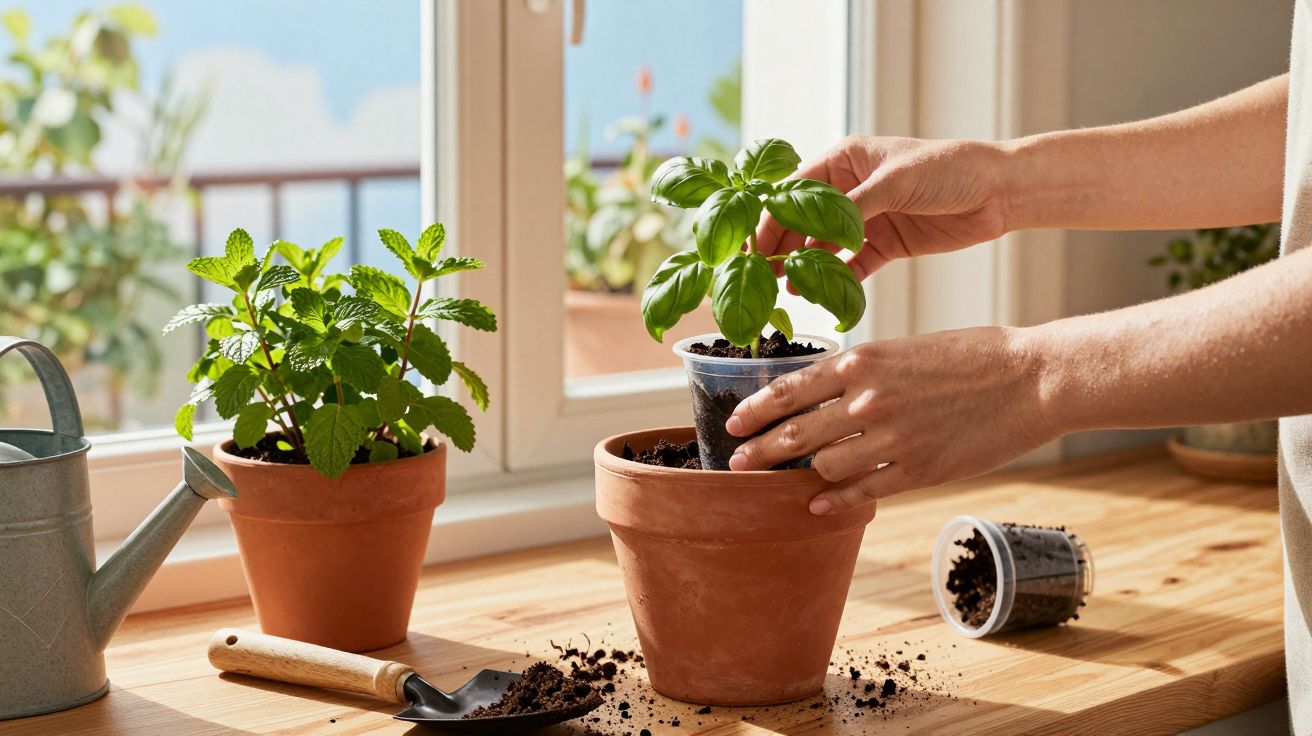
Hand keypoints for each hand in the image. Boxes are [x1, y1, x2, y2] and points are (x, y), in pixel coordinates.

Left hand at [724, 327, 1056, 514]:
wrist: (1032, 378)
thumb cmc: (972, 355)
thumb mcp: (904, 349)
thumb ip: (861, 372)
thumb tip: (822, 393)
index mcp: (862, 362)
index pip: (788, 390)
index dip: (753, 411)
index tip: (733, 423)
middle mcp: (867, 400)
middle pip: (794, 434)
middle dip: (758, 452)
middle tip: (736, 464)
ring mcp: (892, 439)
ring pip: (825, 466)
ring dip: (805, 475)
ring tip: (793, 480)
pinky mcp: (919, 471)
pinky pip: (861, 493)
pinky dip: (833, 501)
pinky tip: (816, 505)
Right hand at [757, 136, 1011, 283]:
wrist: (999, 192)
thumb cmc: (949, 168)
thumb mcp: (896, 181)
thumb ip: (852, 207)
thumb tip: (814, 233)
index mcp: (845, 161)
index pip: (794, 191)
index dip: (772, 218)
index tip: (754, 246)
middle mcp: (849, 189)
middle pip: (803, 222)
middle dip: (784, 247)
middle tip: (763, 275)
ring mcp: (866, 219)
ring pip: (824, 247)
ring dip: (806, 267)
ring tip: (788, 289)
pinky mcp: (885, 245)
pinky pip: (852, 266)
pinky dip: (837, 281)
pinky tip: (821, 295)